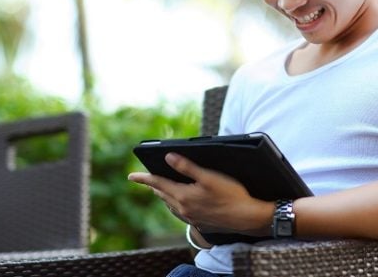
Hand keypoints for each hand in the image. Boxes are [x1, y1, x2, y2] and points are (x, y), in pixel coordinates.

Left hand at [128, 153, 273, 235]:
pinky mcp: (198, 221)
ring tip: (159, 187)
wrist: (247, 217)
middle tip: (145, 178)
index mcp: (183, 196)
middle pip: (162, 194)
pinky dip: (173, 202)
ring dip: (163, 194)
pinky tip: (179, 200)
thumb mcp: (209, 176)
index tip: (131, 176)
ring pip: (170, 203)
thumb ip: (187, 167)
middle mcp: (183, 208)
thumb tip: (168, 157)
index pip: (157, 184)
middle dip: (153, 185)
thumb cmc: (231, 194)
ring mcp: (191, 216)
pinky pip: (178, 211)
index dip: (143, 178)